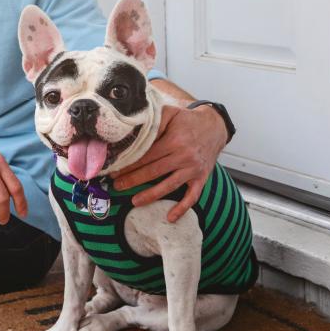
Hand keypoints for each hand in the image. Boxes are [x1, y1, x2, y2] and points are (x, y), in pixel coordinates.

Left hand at [110, 104, 226, 221]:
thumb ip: (153, 122)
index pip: (146, 155)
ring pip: (169, 186)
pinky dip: (182, 208)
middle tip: (117, 186)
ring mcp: (193, 169)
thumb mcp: (170, 113)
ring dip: (150, 195)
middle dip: (133, 180)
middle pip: (154, 171)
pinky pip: (192, 196)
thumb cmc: (187, 120)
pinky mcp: (201, 178)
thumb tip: (134, 133)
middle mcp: (184, 156)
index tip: (115, 170)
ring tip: (134, 201)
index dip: (130, 164)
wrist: (215, 126)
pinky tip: (170, 217)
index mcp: (174, 140)